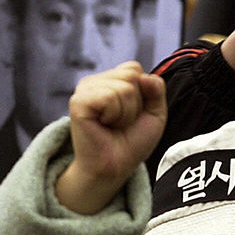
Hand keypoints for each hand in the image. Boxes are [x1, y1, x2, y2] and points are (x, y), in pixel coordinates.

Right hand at [55, 62, 165, 214]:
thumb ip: (156, 89)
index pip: (134, 68)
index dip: (142, 93)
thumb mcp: (154, 113)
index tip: (132, 114)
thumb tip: (144, 76)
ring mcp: (84, 91)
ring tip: (113, 125)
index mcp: (108, 80)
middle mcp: (93, 82)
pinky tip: (103, 125)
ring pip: (123, 87)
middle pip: (131, 75)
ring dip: (126, 113)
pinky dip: (114, 115)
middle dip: (136, 104)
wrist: (115, 166)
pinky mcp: (78, 102)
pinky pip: (109, 97)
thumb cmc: (131, 142)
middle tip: (121, 122)